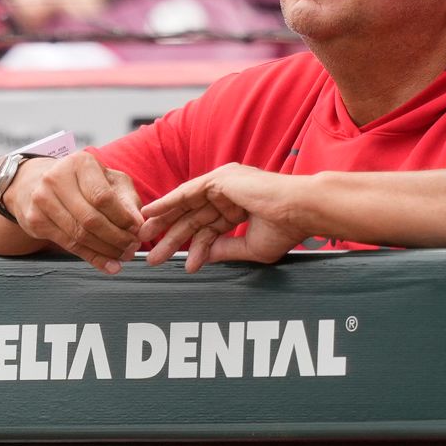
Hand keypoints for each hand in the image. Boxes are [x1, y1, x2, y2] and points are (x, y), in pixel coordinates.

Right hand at [8, 152, 144, 273]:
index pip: (103, 197)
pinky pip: (68, 244)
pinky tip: (108, 264)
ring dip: (105, 251)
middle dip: (116, 238)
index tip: (137, 231)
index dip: (122, 218)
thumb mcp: (110, 180)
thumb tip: (139, 224)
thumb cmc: (83, 180)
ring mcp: (42, 199)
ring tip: (123, 257)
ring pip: (79, 235)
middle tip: (132, 248)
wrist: (38, 182)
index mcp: (80, 163)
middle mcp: (56, 178)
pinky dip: (92, 257)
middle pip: (90, 218)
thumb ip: (127, 200)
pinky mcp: (35, 220)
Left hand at [138, 163, 310, 272]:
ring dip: (165, 222)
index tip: (181, 265)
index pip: (210, 229)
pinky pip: (187, 192)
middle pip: (193, 218)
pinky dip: (168, 202)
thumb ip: (226, 249)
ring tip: (145, 238)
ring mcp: (224, 184)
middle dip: (172, 236)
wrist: (300, 211)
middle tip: (153, 255)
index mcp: (239, 207)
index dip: (196, 249)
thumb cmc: (286, 228)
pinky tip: (150, 213)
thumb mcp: (251, 246)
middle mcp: (229, 193)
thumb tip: (204, 258)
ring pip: (187, 206)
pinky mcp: (219, 180)